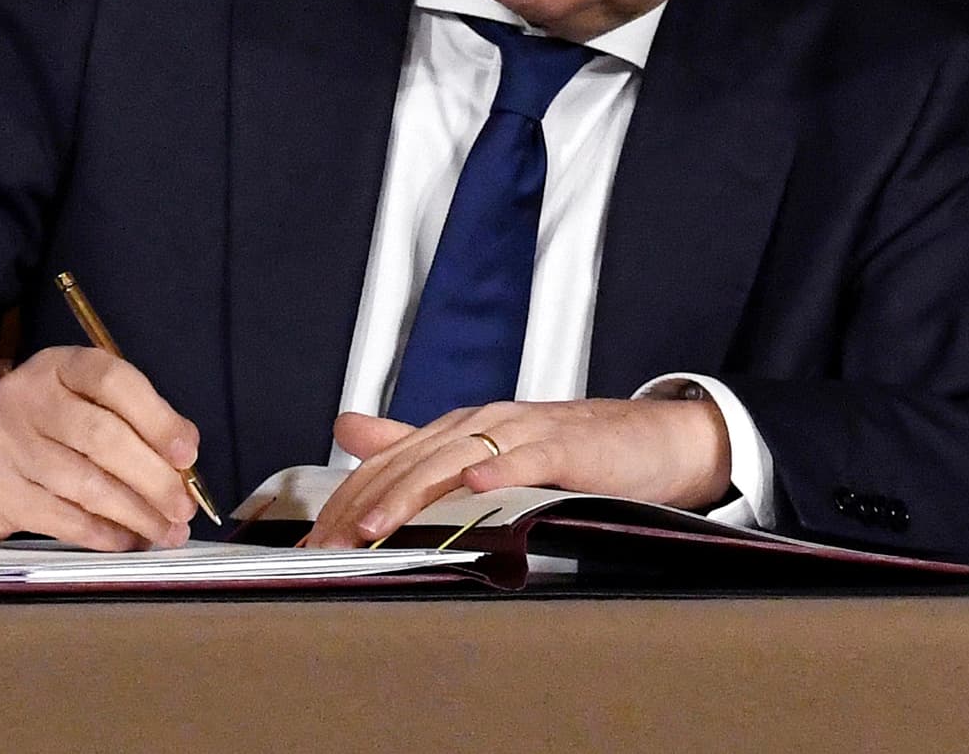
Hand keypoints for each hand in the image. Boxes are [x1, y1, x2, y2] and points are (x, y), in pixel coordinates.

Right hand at [0, 346, 202, 549]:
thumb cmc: (35, 429)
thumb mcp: (74, 402)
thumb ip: (127, 417)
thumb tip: (184, 454)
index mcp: (59, 366)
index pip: (114, 380)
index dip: (157, 418)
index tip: (187, 454)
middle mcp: (29, 400)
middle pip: (103, 438)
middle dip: (154, 479)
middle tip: (183, 508)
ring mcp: (7, 447)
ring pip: (86, 485)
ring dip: (136, 514)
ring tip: (167, 531)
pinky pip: (62, 518)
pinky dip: (102, 534)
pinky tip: (127, 541)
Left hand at [307, 396, 734, 545]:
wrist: (653, 441)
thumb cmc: (574, 450)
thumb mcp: (489, 445)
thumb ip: (418, 439)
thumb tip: (349, 427)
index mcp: (462, 426)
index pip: (389, 460)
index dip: (348, 498)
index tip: (315, 540)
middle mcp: (485, 422)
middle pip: (411, 461)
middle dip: (364, 504)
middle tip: (331, 545)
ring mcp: (525, 432)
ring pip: (456, 458)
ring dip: (412, 492)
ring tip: (377, 525)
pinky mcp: (567, 448)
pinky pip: (529, 459)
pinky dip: (502, 472)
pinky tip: (477, 487)